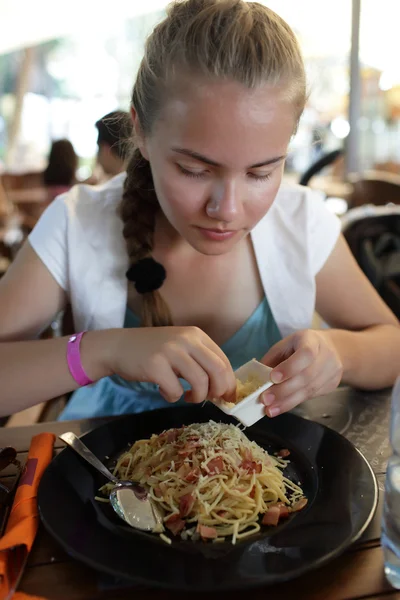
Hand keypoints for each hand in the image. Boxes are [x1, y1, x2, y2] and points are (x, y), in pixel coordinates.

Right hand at [108, 326, 235, 403]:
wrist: (118, 346)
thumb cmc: (153, 350)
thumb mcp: (181, 347)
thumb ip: (200, 360)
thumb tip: (223, 388)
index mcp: (197, 335)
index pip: (224, 360)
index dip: (229, 382)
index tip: (227, 397)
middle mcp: (187, 340)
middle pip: (218, 370)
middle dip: (219, 391)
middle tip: (210, 399)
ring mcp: (171, 351)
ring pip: (200, 382)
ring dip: (197, 396)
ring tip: (187, 397)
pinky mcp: (156, 365)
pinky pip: (175, 391)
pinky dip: (173, 397)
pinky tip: (164, 391)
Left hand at [260, 330, 342, 416]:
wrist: (332, 349)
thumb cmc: (300, 346)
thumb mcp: (285, 345)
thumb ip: (272, 360)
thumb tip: (256, 380)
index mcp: (312, 340)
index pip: (306, 354)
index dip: (290, 367)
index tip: (273, 378)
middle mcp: (326, 355)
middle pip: (307, 376)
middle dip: (283, 390)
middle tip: (265, 399)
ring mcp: (331, 371)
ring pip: (309, 390)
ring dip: (286, 402)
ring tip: (269, 409)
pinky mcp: (332, 385)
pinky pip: (310, 396)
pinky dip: (293, 403)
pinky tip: (279, 408)